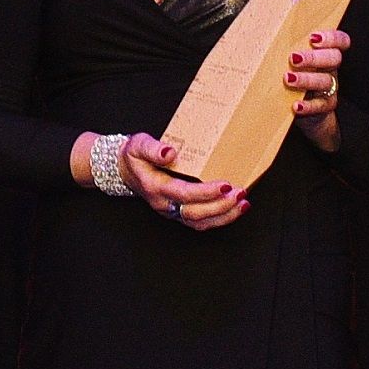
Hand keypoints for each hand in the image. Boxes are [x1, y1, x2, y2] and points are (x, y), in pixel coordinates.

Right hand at [126, 136, 246, 229]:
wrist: (125, 170)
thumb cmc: (135, 157)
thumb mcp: (138, 145)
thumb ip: (153, 149)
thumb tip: (169, 153)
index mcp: (156, 187)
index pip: (184, 194)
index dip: (206, 192)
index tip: (225, 185)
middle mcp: (164, 204)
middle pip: (195, 213)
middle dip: (221, 206)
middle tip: (240, 193)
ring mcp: (172, 211)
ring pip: (199, 222)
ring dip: (224, 216)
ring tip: (243, 204)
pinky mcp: (178, 213)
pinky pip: (200, 222)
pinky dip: (219, 218)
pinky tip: (234, 209)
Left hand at [284, 26, 347, 130]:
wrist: (306, 114)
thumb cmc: (293, 80)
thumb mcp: (293, 63)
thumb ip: (287, 49)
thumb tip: (264, 36)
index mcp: (324, 55)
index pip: (340, 41)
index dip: (332, 38)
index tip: (313, 38)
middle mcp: (329, 70)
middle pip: (334, 58)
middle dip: (313, 57)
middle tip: (293, 58)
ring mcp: (329, 89)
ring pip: (326, 81)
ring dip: (307, 79)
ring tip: (288, 79)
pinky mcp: (324, 107)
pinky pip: (320, 106)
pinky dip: (308, 106)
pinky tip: (296, 105)